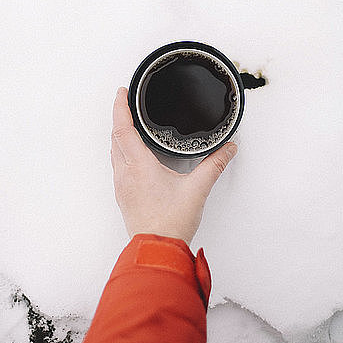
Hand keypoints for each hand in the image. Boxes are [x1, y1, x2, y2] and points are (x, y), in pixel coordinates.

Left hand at [111, 87, 237, 245]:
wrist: (157, 249)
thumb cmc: (171, 223)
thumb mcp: (198, 189)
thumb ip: (215, 165)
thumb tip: (228, 149)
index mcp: (139, 166)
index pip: (123, 128)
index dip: (120, 107)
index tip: (121, 92)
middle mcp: (126, 174)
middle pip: (114, 137)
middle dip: (119, 117)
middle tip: (125, 103)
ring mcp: (122, 186)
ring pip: (114, 152)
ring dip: (119, 135)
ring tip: (128, 124)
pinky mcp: (124, 195)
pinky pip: (117, 166)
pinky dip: (121, 151)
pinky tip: (132, 155)